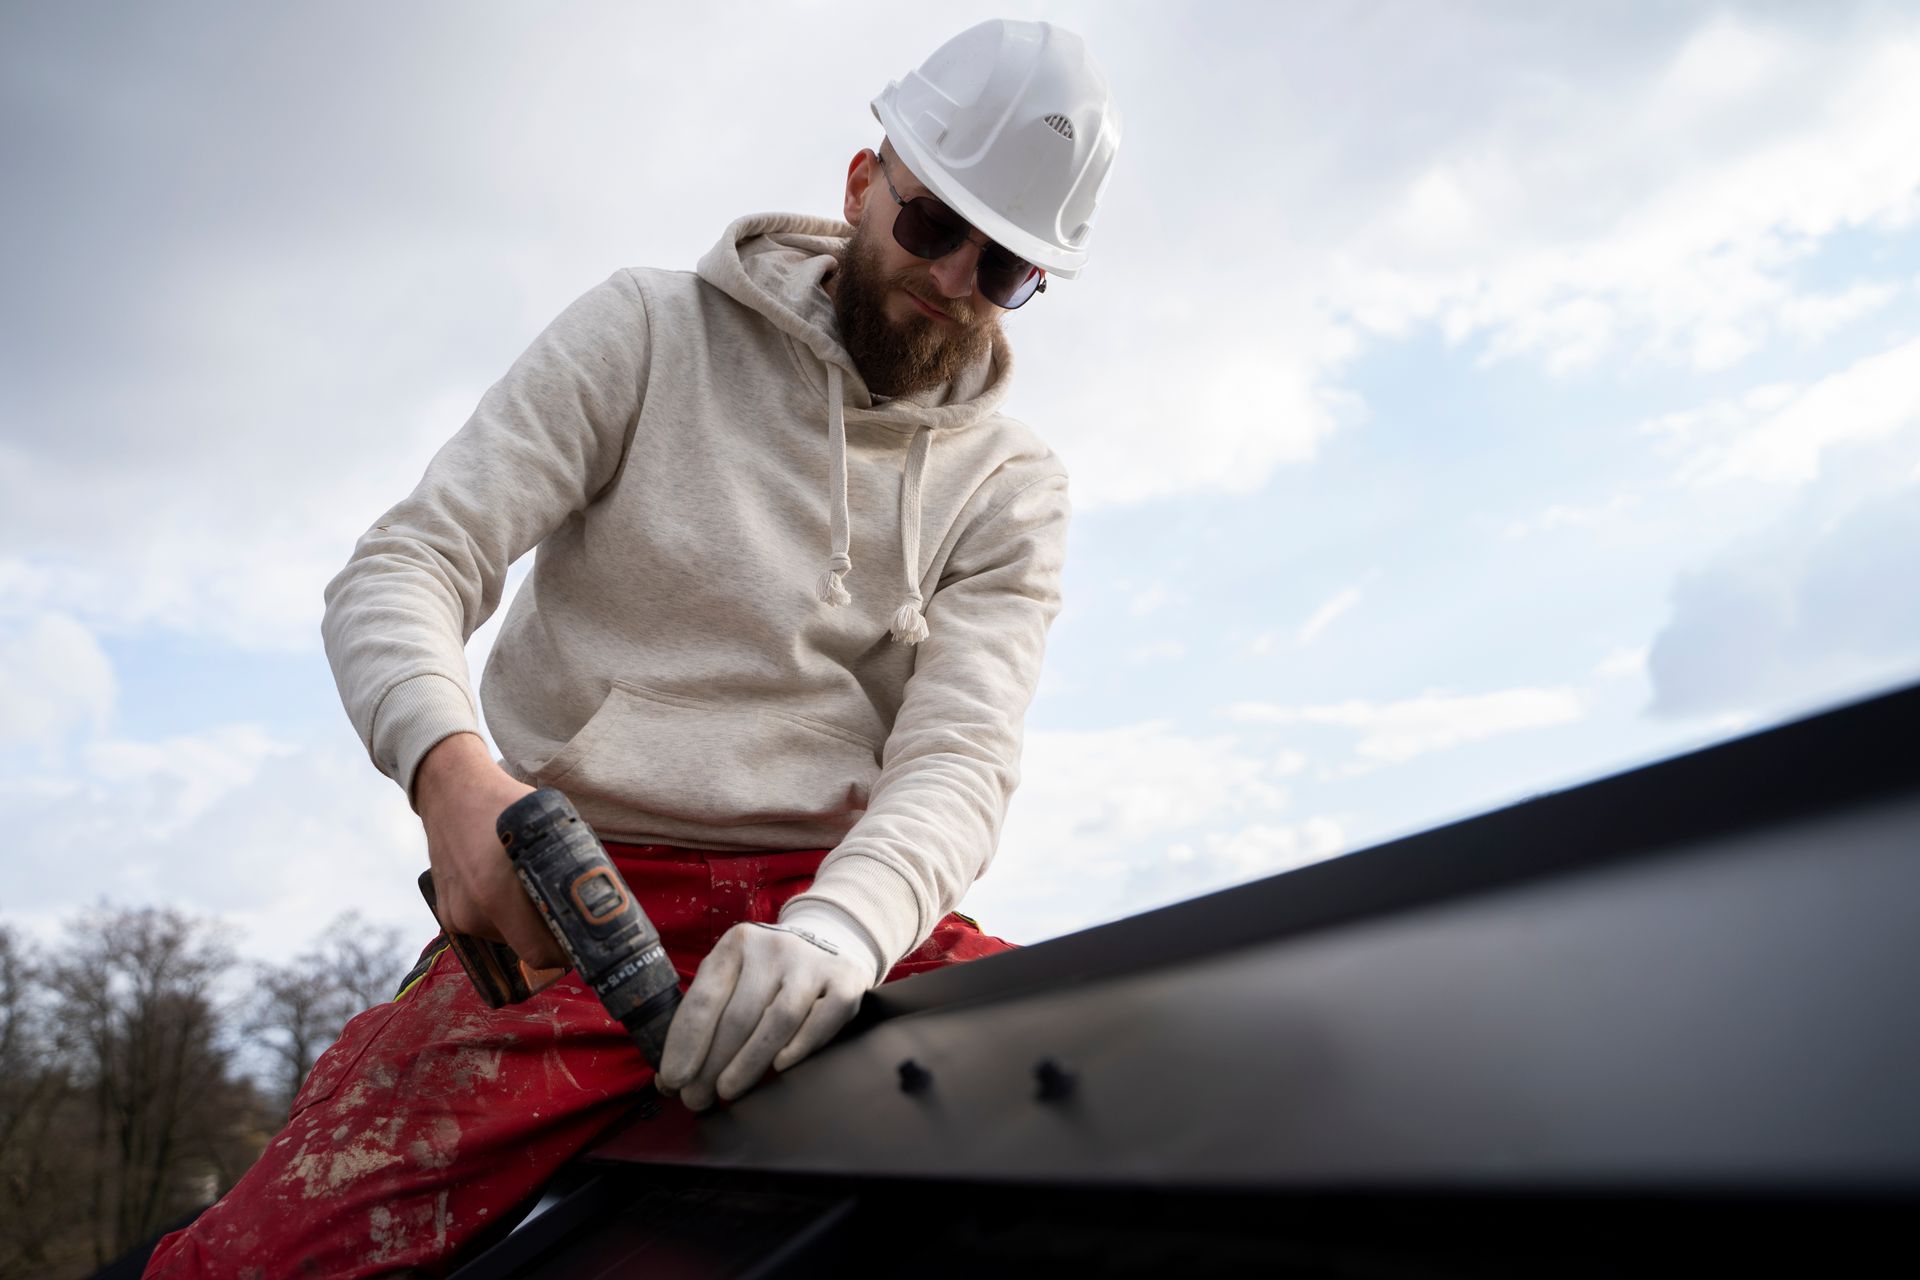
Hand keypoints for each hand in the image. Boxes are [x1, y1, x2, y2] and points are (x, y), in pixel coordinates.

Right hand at [414, 732, 563, 969]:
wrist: (449, 792)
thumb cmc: (502, 805)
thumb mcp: (547, 827)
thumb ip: (567, 864)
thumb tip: (600, 895)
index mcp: (497, 892)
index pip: (538, 952)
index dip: (565, 951)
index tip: (582, 939)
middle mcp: (473, 911)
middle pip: (526, 948)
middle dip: (550, 938)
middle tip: (567, 916)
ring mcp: (456, 916)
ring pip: (507, 939)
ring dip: (525, 926)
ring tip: (530, 891)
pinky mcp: (448, 914)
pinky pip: (487, 928)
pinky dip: (502, 917)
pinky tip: (505, 888)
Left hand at [655, 907, 879, 1109]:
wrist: (831, 941)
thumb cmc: (768, 975)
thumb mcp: (734, 976)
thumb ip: (705, 1017)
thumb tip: (669, 1079)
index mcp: (736, 944)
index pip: (705, 999)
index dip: (686, 1042)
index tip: (674, 1079)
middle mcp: (773, 947)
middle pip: (738, 1016)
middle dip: (712, 1064)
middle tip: (696, 1099)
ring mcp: (812, 962)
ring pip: (777, 1020)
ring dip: (749, 1063)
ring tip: (727, 1092)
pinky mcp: (845, 979)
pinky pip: (820, 1020)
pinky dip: (799, 1047)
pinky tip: (779, 1068)